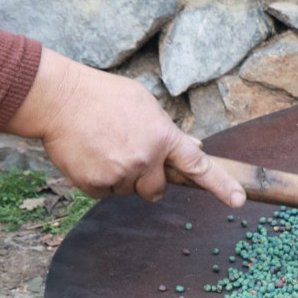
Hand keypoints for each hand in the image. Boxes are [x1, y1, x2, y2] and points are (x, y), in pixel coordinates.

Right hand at [6, 49, 244, 206]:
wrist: (58, 99)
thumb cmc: (103, 96)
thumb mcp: (144, 104)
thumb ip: (169, 131)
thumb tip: (195, 148)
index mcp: (163, 136)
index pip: (199, 166)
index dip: (221, 185)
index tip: (239, 201)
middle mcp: (146, 158)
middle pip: (156, 191)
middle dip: (146, 181)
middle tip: (127, 157)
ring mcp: (121, 172)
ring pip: (128, 191)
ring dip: (119, 177)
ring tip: (102, 147)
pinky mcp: (96, 183)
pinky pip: (104, 194)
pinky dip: (96, 180)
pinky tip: (88, 155)